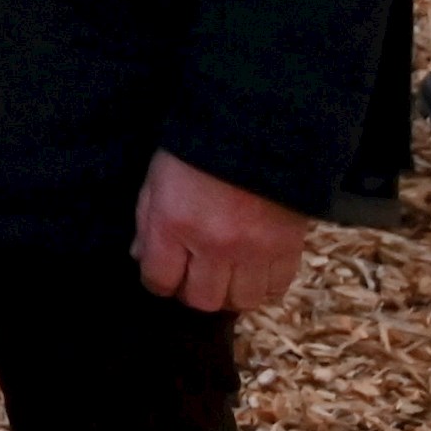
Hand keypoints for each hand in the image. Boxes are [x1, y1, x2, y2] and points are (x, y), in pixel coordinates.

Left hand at [134, 150, 310, 313]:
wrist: (255, 128)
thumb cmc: (196, 150)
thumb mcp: (157, 179)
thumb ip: (147, 222)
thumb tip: (141, 257)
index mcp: (173, 224)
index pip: (160, 280)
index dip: (159, 283)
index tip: (164, 277)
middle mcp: (213, 245)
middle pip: (202, 300)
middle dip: (194, 293)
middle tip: (195, 278)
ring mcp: (254, 250)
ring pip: (242, 301)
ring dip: (231, 294)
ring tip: (227, 277)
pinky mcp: (288, 248)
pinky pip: (278, 288)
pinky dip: (265, 286)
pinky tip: (256, 271)